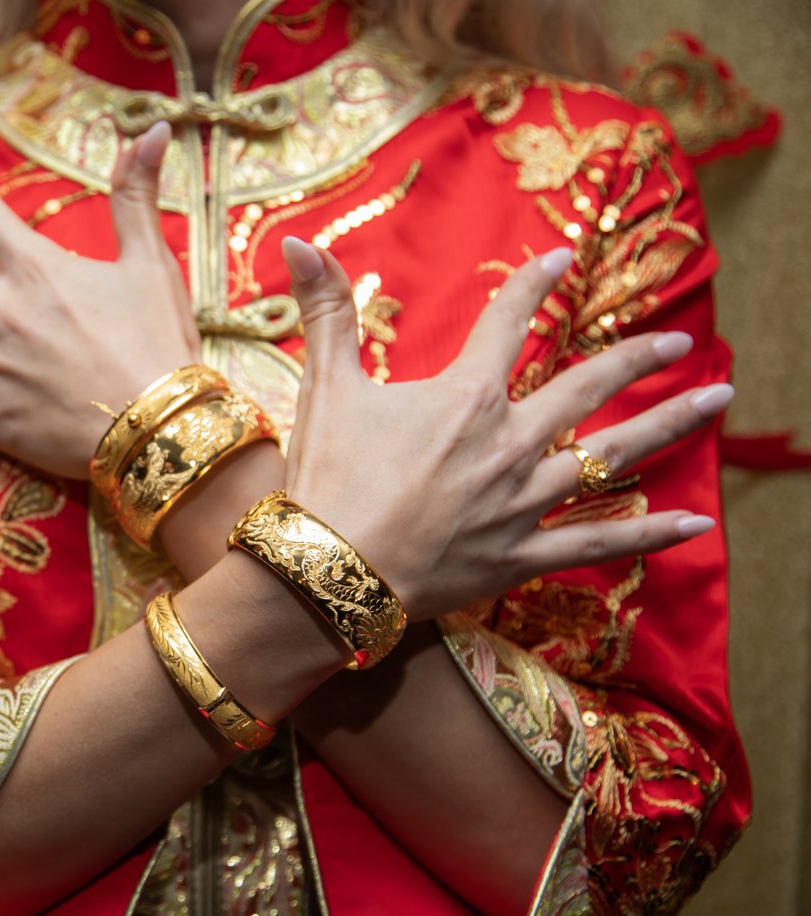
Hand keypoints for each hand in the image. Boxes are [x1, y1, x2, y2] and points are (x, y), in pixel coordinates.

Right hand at [279, 237, 731, 621]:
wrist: (328, 575)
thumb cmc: (327, 479)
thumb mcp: (324, 388)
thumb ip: (323, 312)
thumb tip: (297, 241)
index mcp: (465, 397)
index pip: (506, 322)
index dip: (532, 285)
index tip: (559, 260)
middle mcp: (509, 442)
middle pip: (586, 388)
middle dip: (636, 359)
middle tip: (678, 345)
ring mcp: (522, 501)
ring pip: (610, 457)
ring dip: (668, 427)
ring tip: (717, 402)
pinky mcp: (521, 555)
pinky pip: (597, 541)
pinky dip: (647, 532)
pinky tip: (694, 523)